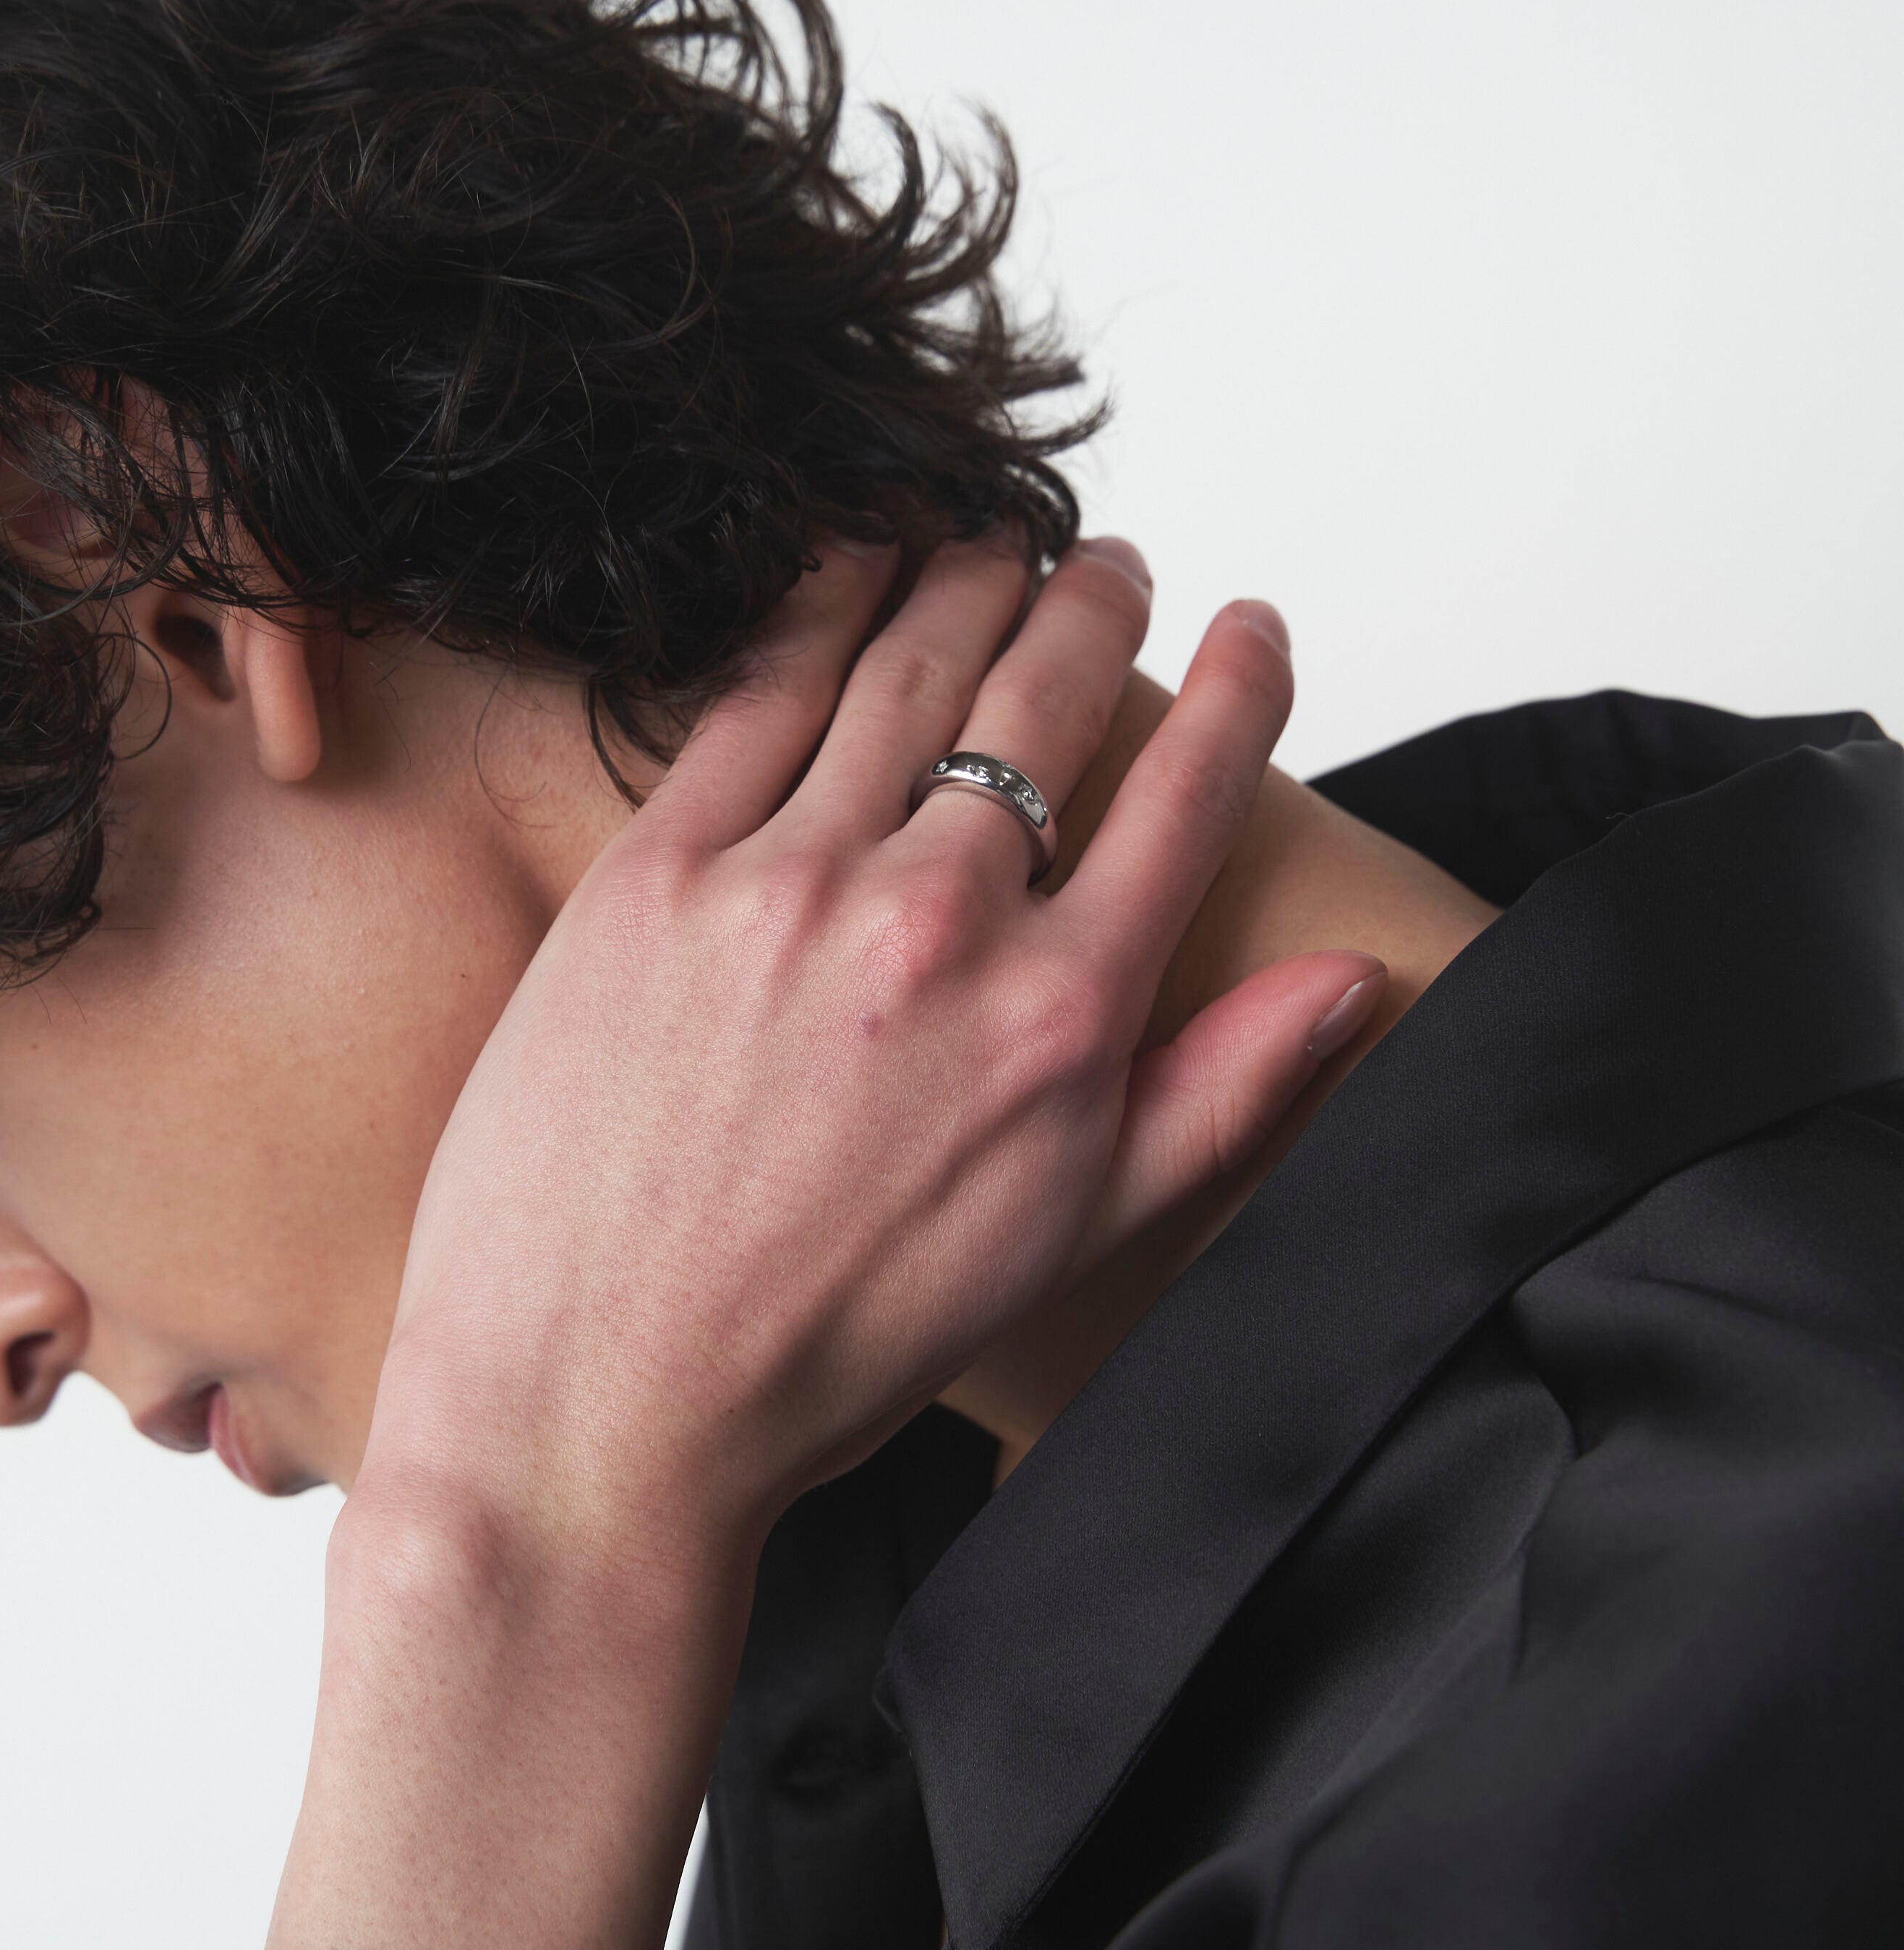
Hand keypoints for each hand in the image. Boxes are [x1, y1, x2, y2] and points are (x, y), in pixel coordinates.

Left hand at [270, 537, 1380, 1949]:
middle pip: (1046, 699)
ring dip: (965, 579)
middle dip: (1095, 606)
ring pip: (907, 667)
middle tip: (1109, 565)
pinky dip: (819, 603)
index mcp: (1061, 1021)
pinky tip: (852, 560)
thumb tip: (1352, 982)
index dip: (1237, 689)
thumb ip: (1223, 1092)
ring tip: (992, 544)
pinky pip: (757, 692)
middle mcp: (939, 927)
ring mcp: (790, 886)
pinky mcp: (655, 872)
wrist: (597, 1405)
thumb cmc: (827, 1345)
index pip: (1186, 796)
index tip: (1250, 626)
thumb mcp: (1068, 1239)